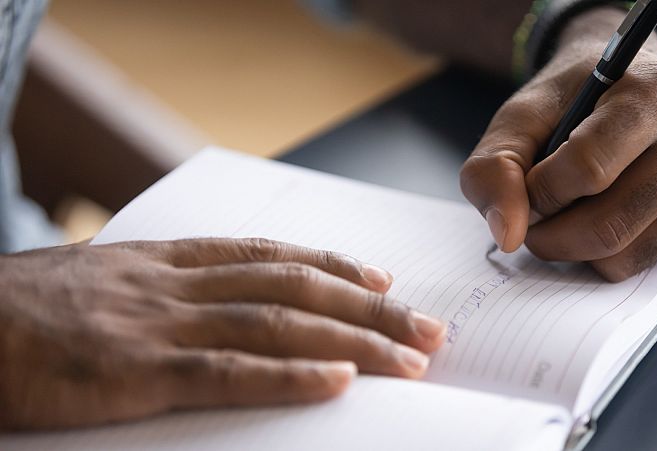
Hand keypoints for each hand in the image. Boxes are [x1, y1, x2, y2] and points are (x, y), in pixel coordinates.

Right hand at [0, 238, 444, 429]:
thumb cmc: (25, 310)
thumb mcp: (102, 284)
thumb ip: (161, 290)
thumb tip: (215, 307)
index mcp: (167, 262)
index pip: (270, 256)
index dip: (333, 266)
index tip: (381, 276)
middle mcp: (177, 285)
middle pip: (295, 288)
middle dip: (370, 306)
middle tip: (429, 325)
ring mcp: (161, 326)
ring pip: (279, 325)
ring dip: (354, 340)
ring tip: (411, 357)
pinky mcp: (137, 372)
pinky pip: (229, 372)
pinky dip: (291, 376)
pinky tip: (341, 382)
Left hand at [460, 8, 656, 280]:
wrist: (628, 88)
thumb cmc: (573, 101)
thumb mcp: (521, 116)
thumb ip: (496, 167)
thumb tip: (508, 236)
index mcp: (654, 93)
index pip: (586, 169)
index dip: (540, 191)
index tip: (528, 184)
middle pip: (607, 227)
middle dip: (551, 235)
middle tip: (535, 217)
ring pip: (626, 257)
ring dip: (576, 249)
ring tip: (567, 213)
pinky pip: (646, 263)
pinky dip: (610, 253)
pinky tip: (607, 213)